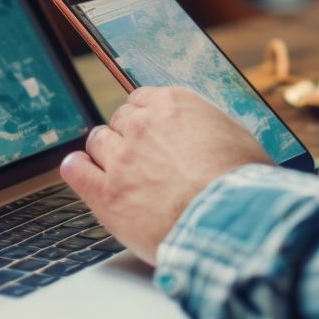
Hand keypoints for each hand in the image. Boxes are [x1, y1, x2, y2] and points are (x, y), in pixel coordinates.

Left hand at [60, 86, 271, 263]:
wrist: (229, 220)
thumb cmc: (242, 184)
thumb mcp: (238, 140)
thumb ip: (213, 131)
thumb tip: (214, 135)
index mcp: (174, 105)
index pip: (142, 99)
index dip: (145, 118)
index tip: (148, 129)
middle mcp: (142, 125)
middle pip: (119, 120)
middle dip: (127, 136)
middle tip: (138, 155)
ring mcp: (121, 159)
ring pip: (97, 143)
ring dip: (104, 153)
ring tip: (113, 168)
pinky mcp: (106, 194)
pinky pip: (76, 172)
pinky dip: (77, 170)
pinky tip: (79, 171)